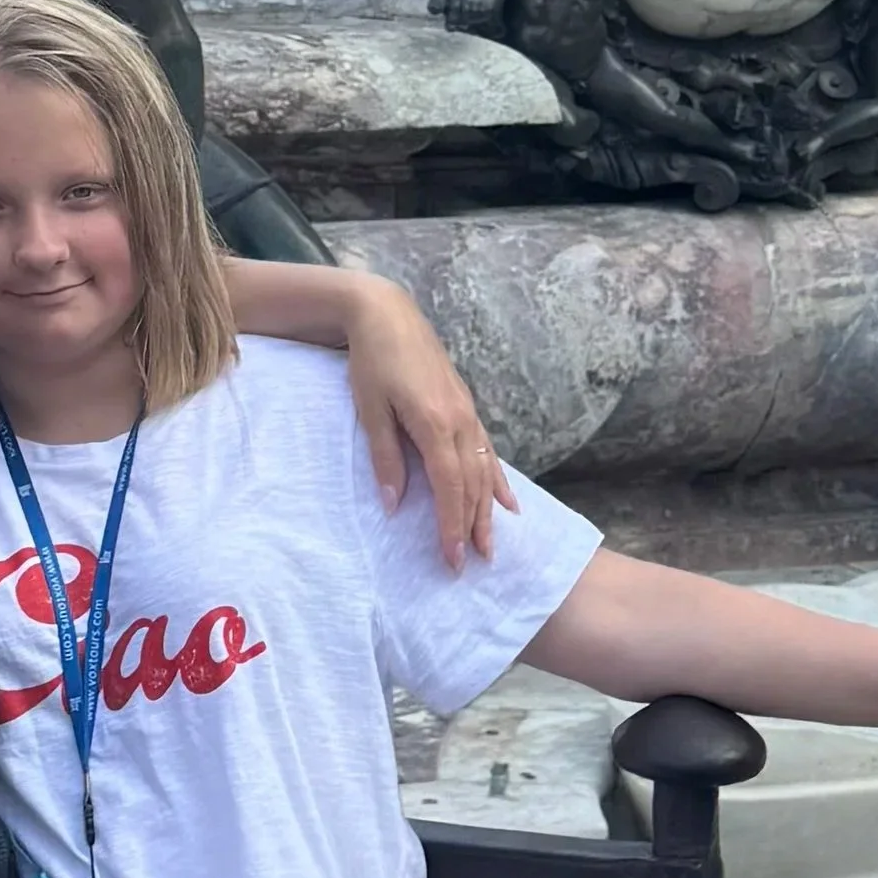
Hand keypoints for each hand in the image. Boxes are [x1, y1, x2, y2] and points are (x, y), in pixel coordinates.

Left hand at [339, 273, 515, 569]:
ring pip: (484, 469)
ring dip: (488, 510)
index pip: (449, 486)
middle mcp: (459, 420)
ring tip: (491, 544)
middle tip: (474, 564)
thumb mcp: (370, 409)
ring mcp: (467, 412)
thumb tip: (394, 506)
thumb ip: (385, 458)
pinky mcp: (466, 405)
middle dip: (473, 526)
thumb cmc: (372, 360)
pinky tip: (507, 502)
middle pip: (472, 483)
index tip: (452, 558)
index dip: (451, 525)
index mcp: (434, 423)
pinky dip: (497, 478)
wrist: (387, 313)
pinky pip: (487, 450)